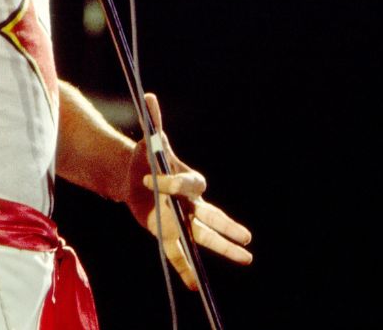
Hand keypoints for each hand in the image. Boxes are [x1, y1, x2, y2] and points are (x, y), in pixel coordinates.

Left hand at [123, 93, 252, 289]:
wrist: (134, 178)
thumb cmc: (147, 159)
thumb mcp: (151, 142)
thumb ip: (154, 122)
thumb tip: (150, 97)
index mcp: (189, 181)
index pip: (189, 185)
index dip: (171, 183)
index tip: (148, 178)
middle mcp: (191, 204)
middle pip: (213, 216)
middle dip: (229, 227)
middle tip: (248, 237)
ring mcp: (182, 220)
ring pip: (204, 236)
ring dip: (223, 248)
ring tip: (247, 258)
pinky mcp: (168, 232)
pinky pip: (178, 252)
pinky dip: (185, 268)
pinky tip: (194, 285)